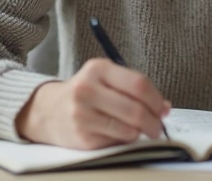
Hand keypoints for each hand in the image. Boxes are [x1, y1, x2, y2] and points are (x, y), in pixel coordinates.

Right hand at [15, 58, 170, 149]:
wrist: (47, 111)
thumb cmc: (84, 94)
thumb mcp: (104, 79)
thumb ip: (133, 88)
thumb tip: (165, 107)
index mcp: (98, 68)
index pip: (138, 84)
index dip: (156, 99)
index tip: (164, 109)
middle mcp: (87, 89)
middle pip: (135, 109)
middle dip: (153, 121)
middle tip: (158, 127)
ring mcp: (82, 114)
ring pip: (128, 129)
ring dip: (140, 133)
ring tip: (140, 131)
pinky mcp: (82, 136)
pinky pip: (115, 142)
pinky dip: (124, 140)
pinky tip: (118, 134)